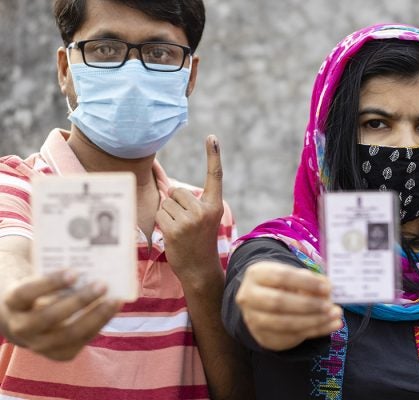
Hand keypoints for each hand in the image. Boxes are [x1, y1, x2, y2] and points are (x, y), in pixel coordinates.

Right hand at [0, 270, 120, 360]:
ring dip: (95, 316)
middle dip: (79, 300)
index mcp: (13, 303)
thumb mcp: (40, 279)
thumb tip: (92, 260)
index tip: (74, 272)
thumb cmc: (41, 291)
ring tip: (114, 299)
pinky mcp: (60, 355)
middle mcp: (22, 327)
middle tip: (102, 284)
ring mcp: (40, 345)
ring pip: (70, 334)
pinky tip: (113, 308)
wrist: (28, 321)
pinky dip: (100, 323)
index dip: (50, 283)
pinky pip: (82, 341)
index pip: (27, 293)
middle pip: (50, 317)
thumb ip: (59, 274)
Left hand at [156, 135, 223, 283]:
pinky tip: (173, 236)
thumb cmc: (199, 241)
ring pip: (166, 203)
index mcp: (215, 205)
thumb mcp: (203, 218)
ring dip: (167, 215)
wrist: (200, 269)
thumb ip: (188, 201)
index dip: (213, 155)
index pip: (215, 176)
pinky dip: (162, 223)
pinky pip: (159, 214)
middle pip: (177, 191)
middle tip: (186, 224)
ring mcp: (190, 220)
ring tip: (180, 231)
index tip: (211, 136)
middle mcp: (204, 210)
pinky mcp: (174, 229)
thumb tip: (165, 185)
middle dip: (175, 204)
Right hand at [236, 261, 342, 350]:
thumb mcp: (292, 275)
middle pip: (279, 302)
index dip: (306, 282)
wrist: (261, 302)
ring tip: (335, 316)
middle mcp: (249, 297)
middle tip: (330, 305)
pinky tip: (331, 325)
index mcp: (256, 274)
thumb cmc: (282, 283)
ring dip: (314, 321)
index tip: (327, 287)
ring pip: (285, 323)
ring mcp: (253, 319)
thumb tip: (327, 289)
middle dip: (308, 305)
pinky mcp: (263, 337)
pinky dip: (315, 331)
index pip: (282, 276)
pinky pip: (292, 336)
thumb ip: (309, 279)